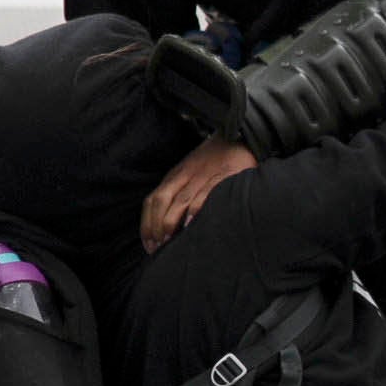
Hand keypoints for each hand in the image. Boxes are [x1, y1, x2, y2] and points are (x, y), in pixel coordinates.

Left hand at [142, 134, 259, 252]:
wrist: (239, 137)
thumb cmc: (214, 162)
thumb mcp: (191, 174)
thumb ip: (179, 193)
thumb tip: (168, 225)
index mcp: (175, 176)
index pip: (152, 200)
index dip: (147, 224)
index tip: (149, 244)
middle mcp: (185, 175)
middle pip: (161, 200)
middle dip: (155, 225)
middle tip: (158, 247)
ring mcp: (204, 175)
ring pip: (180, 199)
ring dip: (171, 221)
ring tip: (169, 240)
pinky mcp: (223, 176)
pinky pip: (206, 192)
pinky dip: (196, 208)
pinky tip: (190, 223)